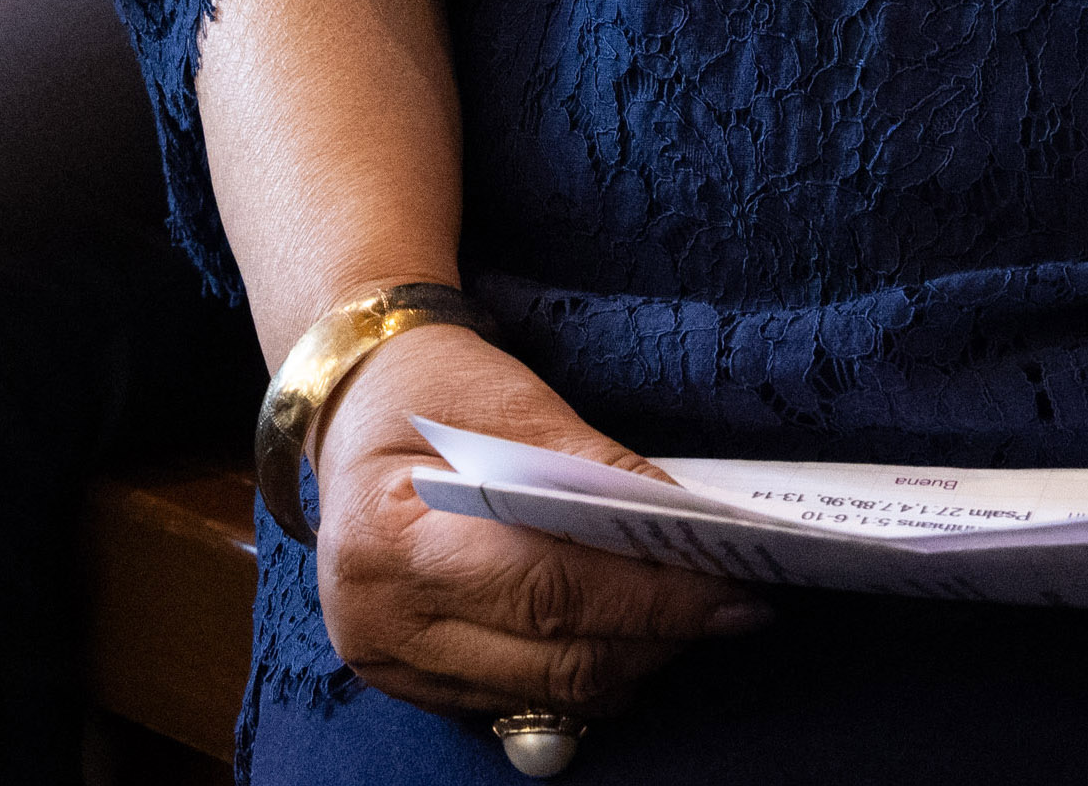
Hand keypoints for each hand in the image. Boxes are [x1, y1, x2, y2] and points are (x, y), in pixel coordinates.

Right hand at [304, 324, 764, 722]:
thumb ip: (598, 468)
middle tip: (734, 605)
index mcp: (389, 538)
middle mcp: (378, 618)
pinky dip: (584, 671)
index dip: (649, 597)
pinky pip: (522, 700)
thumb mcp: (512, 401)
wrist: (354, 398)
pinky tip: (627, 631)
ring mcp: (389, 661)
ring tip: (692, 616)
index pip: (547, 590)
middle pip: (554, 658)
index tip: (730, 587)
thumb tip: (689, 523)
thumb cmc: (431, 387)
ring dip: (632, 661)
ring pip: (548, 695)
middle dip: (657, 635)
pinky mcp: (410, 682)